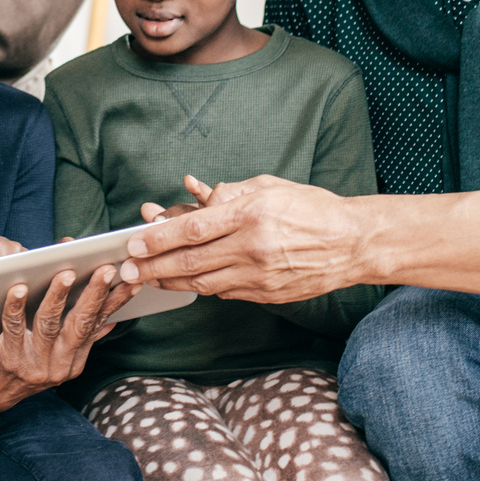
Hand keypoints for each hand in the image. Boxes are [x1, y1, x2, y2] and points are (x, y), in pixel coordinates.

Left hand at [0, 264, 140, 417]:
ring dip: (58, 296)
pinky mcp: (8, 360)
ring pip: (49, 324)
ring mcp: (34, 366)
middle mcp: (59, 366)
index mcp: (74, 361)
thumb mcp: (54, 355)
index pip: (97, 324)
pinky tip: (18, 288)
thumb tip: (110, 319)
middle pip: (80, 324)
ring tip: (66, 273)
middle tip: (106, 268)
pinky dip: (16, 306)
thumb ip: (79, 337)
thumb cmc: (18, 363)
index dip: (115, 302)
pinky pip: (13, 328)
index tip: (133, 280)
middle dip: (95, 294)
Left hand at [120, 173, 365, 303]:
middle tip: (127, 268)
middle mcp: (252, 247)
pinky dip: (201, 286)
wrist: (352, 243)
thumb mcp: (270, 187)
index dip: (159, 237)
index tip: (135, 241)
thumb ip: (230, 193)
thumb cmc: (311, 208)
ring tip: (145, 278)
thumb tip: (196, 200)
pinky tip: (182, 282)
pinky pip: (224, 292)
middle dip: (153, 265)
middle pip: (190, 260)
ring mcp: (260, 275)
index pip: (194, 229)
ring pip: (202, 282)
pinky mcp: (267, 294)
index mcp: (251, 214)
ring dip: (169, 281)